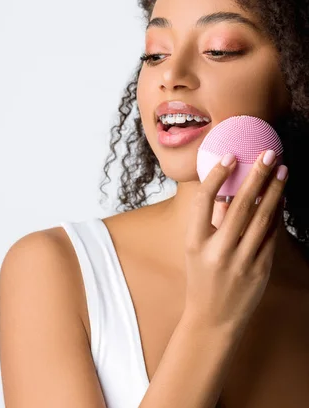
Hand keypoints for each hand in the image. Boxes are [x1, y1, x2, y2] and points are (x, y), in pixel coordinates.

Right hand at [184, 150, 287, 332]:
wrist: (213, 320)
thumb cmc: (201, 279)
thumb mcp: (195, 249)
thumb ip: (210, 220)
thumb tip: (228, 189)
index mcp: (194, 243)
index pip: (204, 201)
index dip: (217, 176)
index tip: (229, 157)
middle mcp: (217, 251)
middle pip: (241, 206)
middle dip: (257, 176)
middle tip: (268, 154)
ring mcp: (241, 262)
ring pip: (263, 219)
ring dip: (274, 191)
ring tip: (281, 170)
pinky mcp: (260, 271)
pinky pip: (271, 236)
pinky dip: (277, 214)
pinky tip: (280, 198)